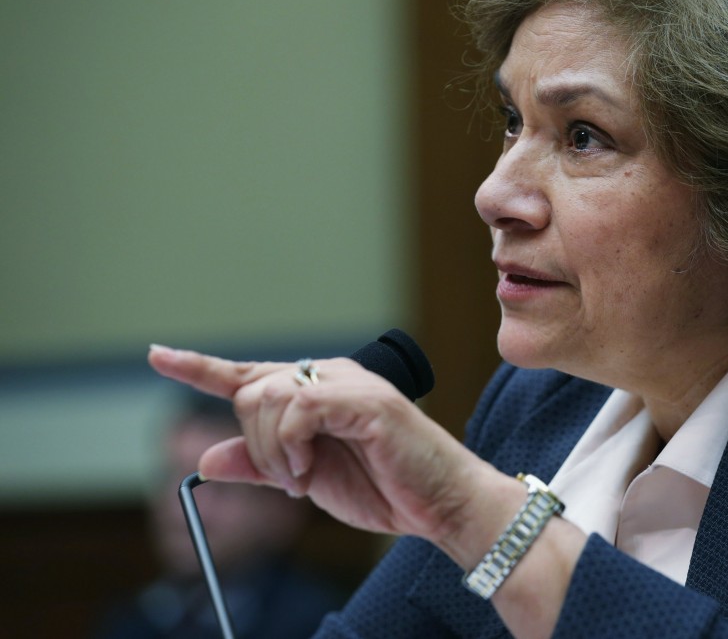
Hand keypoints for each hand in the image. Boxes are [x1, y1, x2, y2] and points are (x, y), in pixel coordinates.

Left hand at [148, 345, 494, 543]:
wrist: (438, 503)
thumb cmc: (383, 487)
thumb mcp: (305, 480)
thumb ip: (260, 465)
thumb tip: (205, 457)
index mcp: (317, 391)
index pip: (250, 374)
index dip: (200, 366)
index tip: (158, 355)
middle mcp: (329, 377)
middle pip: (251, 390)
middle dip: (255, 443)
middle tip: (291, 479)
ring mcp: (348, 383)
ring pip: (268, 397)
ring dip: (273, 451)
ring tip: (305, 477)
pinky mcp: (364, 399)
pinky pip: (298, 408)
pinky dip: (292, 446)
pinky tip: (311, 469)